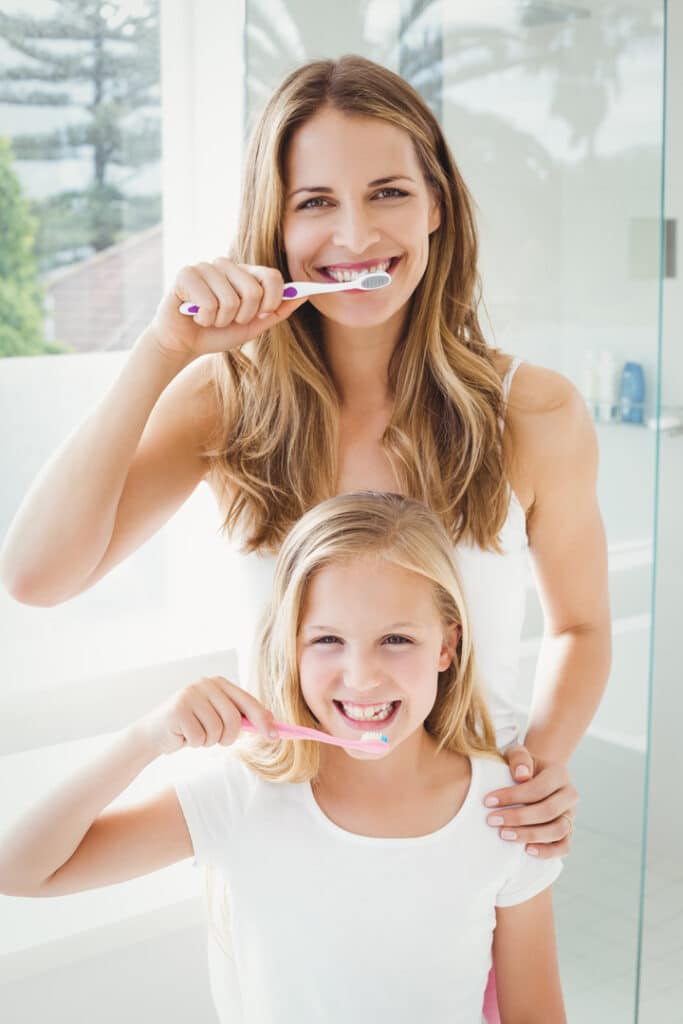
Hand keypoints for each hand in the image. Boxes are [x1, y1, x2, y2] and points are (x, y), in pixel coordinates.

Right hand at [136, 675, 277, 756]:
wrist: (155, 733)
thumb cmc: (191, 726)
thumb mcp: (218, 718)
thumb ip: (241, 716)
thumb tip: (271, 722)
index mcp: (219, 683)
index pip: (248, 701)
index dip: (263, 720)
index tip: (275, 737)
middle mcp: (206, 684)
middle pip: (234, 719)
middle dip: (229, 737)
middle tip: (217, 740)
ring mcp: (191, 694)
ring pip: (217, 730)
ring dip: (209, 741)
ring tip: (197, 735)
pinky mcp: (178, 708)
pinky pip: (200, 737)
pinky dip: (195, 743)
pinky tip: (184, 736)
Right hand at [150, 258, 308, 360]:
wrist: (183, 343)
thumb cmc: (217, 333)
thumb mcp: (253, 326)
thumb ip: (277, 311)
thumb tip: (303, 295)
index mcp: (244, 273)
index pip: (272, 276)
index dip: (271, 301)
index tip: (261, 315)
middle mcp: (226, 264)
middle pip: (253, 291)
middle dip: (243, 317)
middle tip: (228, 320)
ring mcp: (205, 267)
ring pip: (230, 301)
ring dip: (221, 321)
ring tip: (209, 318)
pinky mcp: (186, 274)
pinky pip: (209, 304)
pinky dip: (205, 319)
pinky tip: (195, 315)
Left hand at [484, 743, 578, 858]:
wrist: (533, 777)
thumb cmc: (521, 766)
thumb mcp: (517, 754)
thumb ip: (519, 758)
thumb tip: (521, 776)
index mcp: (560, 773)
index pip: (539, 788)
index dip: (513, 796)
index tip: (487, 801)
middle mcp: (570, 794)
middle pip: (548, 810)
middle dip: (518, 817)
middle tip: (492, 820)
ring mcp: (571, 815)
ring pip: (557, 830)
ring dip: (529, 834)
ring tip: (504, 834)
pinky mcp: (568, 832)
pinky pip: (564, 847)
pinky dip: (547, 851)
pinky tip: (526, 850)